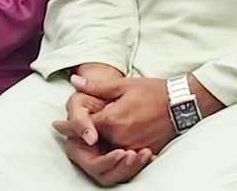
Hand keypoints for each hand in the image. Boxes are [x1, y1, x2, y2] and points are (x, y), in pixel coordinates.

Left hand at [53, 64, 153, 184]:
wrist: (180, 103)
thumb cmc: (151, 90)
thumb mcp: (123, 85)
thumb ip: (97, 86)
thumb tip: (74, 81)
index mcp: (113, 120)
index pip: (84, 127)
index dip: (70, 126)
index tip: (56, 125)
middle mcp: (120, 138)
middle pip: (95, 142)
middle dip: (84, 136)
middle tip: (73, 131)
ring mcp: (133, 147)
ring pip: (109, 150)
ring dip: (100, 144)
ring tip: (92, 137)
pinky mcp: (144, 152)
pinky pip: (124, 155)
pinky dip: (116, 149)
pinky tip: (112, 142)